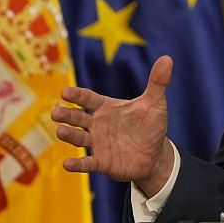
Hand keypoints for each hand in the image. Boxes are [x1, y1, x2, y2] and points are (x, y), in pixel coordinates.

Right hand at [51, 56, 174, 196]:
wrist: (155, 155)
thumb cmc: (151, 126)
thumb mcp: (155, 104)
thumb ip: (158, 82)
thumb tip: (167, 58)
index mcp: (107, 108)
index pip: (88, 98)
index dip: (77, 95)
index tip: (65, 92)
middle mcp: (98, 124)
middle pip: (78, 118)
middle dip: (67, 115)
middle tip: (56, 112)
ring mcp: (98, 143)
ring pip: (79, 138)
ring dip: (69, 135)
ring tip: (60, 131)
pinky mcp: (102, 162)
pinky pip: (87, 163)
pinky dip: (78, 164)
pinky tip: (67, 164)